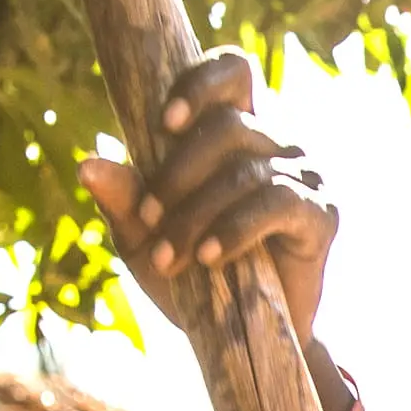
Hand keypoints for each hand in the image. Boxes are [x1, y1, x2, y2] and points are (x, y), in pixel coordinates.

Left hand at [80, 46, 334, 341]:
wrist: (243, 339)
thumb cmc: (195, 276)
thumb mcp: (146, 237)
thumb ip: (124, 199)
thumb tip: (88, 165)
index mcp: (238, 131)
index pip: (233, 71)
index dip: (201, 83)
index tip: (162, 124)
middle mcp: (276, 143)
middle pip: (228, 125)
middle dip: (176, 175)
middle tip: (147, 223)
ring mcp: (304, 176)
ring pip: (244, 170)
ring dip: (195, 215)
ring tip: (169, 259)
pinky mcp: (322, 215)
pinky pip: (276, 204)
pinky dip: (235, 230)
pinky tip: (210, 257)